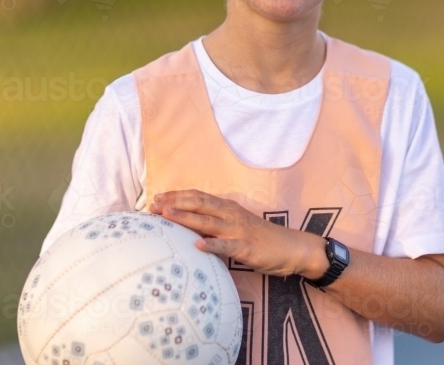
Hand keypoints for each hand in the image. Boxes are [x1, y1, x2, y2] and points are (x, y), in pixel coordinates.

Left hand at [149, 189, 327, 278]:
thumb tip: (188, 224)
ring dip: (186, 218)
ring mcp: (238, 230)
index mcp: (227, 208)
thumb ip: (214, 222)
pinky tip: (198, 246)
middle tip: (153, 205)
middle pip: (199, 204)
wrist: (290, 247)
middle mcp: (230, 215)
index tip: (156, 198)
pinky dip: (213, 245)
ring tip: (167, 216)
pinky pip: (227, 246)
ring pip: (208, 222)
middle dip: (175, 203)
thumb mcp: (235, 224)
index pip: (198, 197)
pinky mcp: (246, 247)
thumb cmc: (259, 237)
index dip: (177, 196)